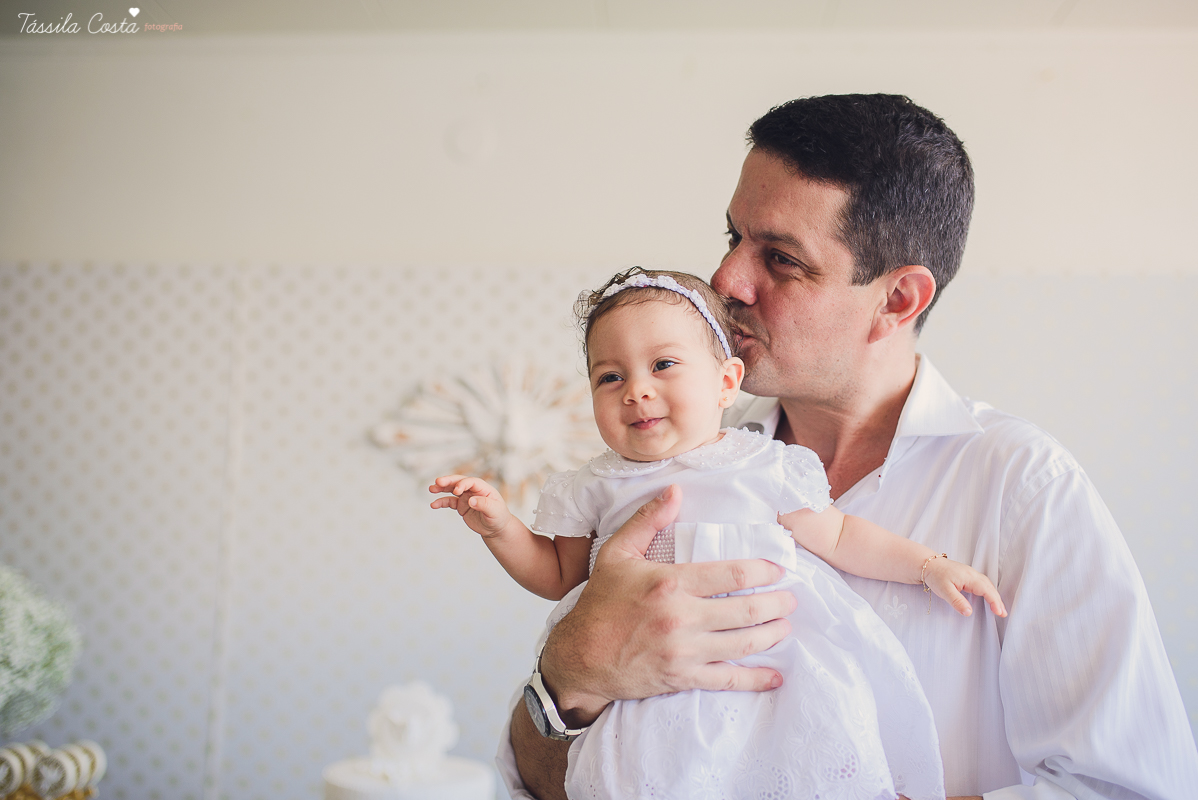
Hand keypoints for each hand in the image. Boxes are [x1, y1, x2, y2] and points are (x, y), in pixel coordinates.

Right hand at [428, 474, 511, 537]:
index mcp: (483, 488)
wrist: (496, 528)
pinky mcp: (461, 506)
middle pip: (459, 481)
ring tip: (431, 489)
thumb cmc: (499, 517)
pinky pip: (449, 502)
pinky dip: (441, 502)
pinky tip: (434, 505)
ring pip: (452, 490)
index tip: (456, 491)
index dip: (463, 484)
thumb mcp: (495, 511)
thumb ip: (484, 504)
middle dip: (448, 481)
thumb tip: (471, 500)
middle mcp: (473, 490)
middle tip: (438, 482)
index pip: (471, 482)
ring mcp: (466, 497)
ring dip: (441, 488)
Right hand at [539, 484, 798, 726]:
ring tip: (786, 625)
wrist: (579, 656)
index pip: (731, 575)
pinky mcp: (682, 678)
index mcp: (670, 584)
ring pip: (744, 644)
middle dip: (777, 604)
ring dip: (772, 634)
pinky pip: (727, 680)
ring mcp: (684, 651)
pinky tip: (776, 677)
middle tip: (792, 598)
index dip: (763, 571)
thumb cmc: (600, 604)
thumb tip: (675, 491)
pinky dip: (756, 679)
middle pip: (746, 610)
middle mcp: (681, 618)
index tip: (779, 568)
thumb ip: (647, 520)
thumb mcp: (617, 554)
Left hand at [923, 556, 1006, 616]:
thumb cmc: (936, 576)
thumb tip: (969, 612)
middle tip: (1003, 613)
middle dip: (998, 601)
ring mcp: (971, 574)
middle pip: (990, 587)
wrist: (928, 564)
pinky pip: (983, 583)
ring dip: (994, 596)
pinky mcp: (968, 575)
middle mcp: (973, 574)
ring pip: (987, 585)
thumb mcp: (944, 590)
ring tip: (1000, 609)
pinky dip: (989, 591)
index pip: (986, 590)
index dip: (994, 601)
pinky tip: (990, 598)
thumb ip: (957, 601)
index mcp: (969, 577)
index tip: (999, 612)